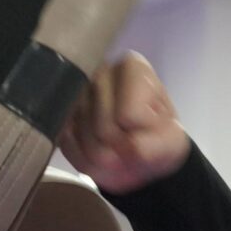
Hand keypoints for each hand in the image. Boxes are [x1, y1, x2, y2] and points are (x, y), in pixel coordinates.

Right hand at [61, 53, 191, 193]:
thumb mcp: (173, 141)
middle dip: (121, 151)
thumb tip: (130, 147)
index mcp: (133, 68)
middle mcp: (98, 72)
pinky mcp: (57, 116)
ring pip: (86, 142)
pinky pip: (68, 148)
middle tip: (131, 149)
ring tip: (117, 153)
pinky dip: (86, 162)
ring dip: (105, 161)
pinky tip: (98, 155)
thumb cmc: (158, 137)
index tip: (149, 131)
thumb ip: (158, 144)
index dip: (141, 133)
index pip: (130, 114)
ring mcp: (74, 94)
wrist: (137, 154)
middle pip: (105, 129)